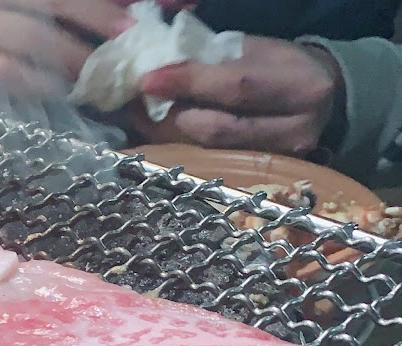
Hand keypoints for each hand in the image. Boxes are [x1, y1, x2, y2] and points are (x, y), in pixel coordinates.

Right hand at [0, 0, 134, 101]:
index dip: (87, 9)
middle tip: (110, 62)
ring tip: (78, 86)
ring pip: (11, 73)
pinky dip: (13, 112)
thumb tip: (63, 11)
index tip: (125, 21)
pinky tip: (36, 113)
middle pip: (33, 34)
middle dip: (80, 51)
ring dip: (53, 83)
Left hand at [135, 37, 341, 155]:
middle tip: (136, 100)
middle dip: (170, 114)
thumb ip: (215, 58)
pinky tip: (160, 132)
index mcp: (302, 87)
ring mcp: (281, 160)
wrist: (324, 100)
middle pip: (218, 128)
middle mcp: (296, 130)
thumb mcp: (259, 52)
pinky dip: (181, 146)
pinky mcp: (265, 177)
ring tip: (140, 115)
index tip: (148, 79)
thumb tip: (162, 62)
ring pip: (211, 150)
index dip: (189, 83)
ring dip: (168, 133)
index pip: (236, 87)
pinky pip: (212, 162)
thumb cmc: (283, 68)